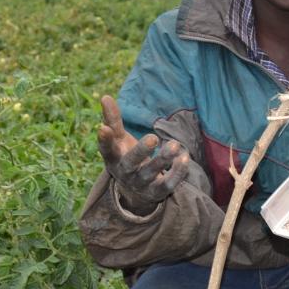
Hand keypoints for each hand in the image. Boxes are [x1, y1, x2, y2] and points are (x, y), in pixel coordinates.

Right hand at [97, 95, 188, 213]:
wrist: (135, 191)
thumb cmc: (126, 156)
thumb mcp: (119, 139)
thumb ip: (113, 120)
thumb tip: (104, 96)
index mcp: (113, 158)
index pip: (106, 150)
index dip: (104, 140)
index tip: (103, 128)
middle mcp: (125, 173)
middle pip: (130, 163)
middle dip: (141, 151)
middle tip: (153, 137)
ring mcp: (141, 184)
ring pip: (151, 173)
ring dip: (163, 160)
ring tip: (175, 145)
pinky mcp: (157, 192)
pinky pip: (168, 184)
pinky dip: (177, 172)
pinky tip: (185, 158)